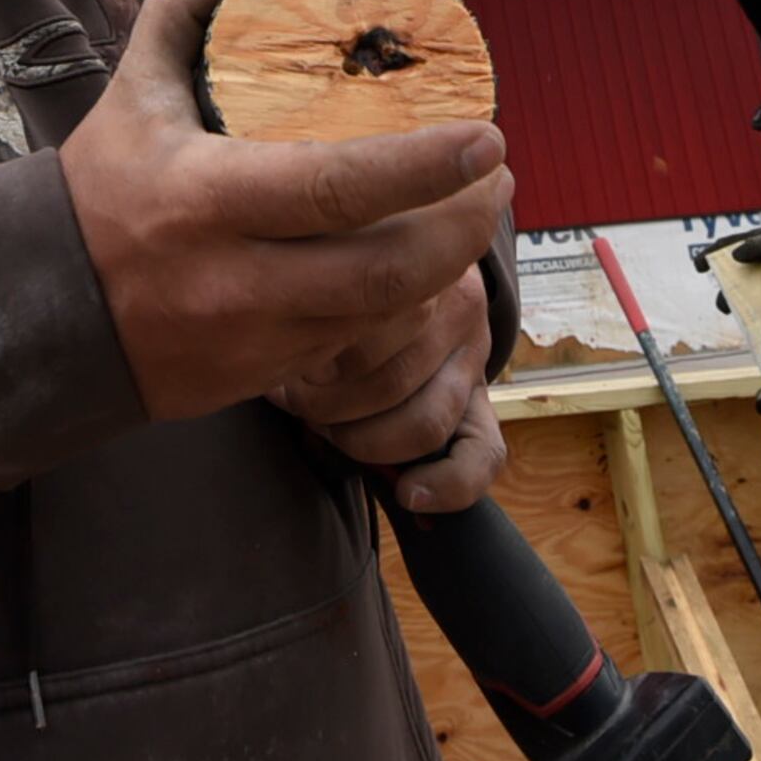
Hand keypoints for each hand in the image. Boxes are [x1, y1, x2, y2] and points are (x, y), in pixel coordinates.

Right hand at [59, 0, 514, 424]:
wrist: (43, 315)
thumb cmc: (98, 194)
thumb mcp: (130, 95)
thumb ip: (182, 14)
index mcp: (206, 200)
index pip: (339, 187)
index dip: (426, 166)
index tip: (487, 136)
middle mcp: (237, 280)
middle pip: (386, 268)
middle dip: (464, 227)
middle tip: (499, 177)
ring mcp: (256, 340)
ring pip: (385, 316)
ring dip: (448, 267)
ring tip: (479, 215)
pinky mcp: (266, 379)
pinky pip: (360, 348)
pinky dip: (404, 308)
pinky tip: (428, 267)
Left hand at [269, 264, 502, 509]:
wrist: (415, 290)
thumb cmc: (352, 294)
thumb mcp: (335, 284)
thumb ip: (314, 306)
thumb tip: (276, 373)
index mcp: (414, 269)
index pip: (364, 325)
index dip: (313, 362)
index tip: (283, 373)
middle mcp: (458, 307)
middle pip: (389, 381)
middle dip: (327, 407)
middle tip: (294, 402)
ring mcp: (475, 356)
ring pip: (425, 423)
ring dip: (364, 442)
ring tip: (325, 429)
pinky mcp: (485, 404)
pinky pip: (483, 456)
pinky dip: (447, 485)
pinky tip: (408, 492)